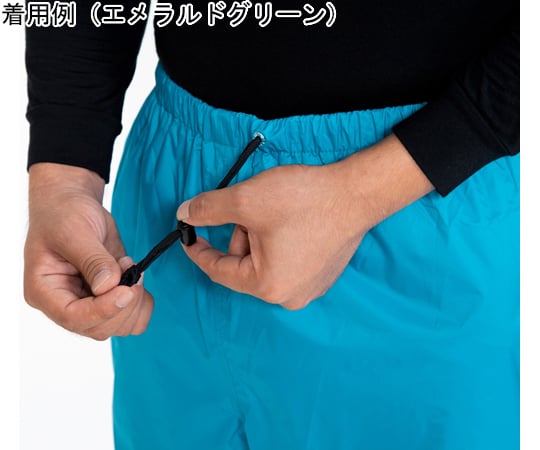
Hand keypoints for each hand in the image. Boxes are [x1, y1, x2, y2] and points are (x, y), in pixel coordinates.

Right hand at [24, 163, 153, 339]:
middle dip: (124, 303)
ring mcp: (90, 303)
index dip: (103, 310)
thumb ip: (92, 260)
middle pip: (99, 327)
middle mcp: (67, 302)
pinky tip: (138, 279)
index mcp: (45, 291)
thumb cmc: (63, 214)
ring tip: (129, 266)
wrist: (74, 205)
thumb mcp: (74, 232)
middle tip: (130, 268)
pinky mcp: (109, 297)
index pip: (73, 317)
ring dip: (135, 301)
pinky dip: (143, 304)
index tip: (126, 291)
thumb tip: (108, 286)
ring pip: (119, 325)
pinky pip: (132, 317)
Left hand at [177, 135, 433, 309]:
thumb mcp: (246, 200)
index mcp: (267, 286)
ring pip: (264, 263)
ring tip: (274, 212)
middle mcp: (289, 296)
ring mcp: (310, 289)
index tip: (187, 234)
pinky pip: (286, 263)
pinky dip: (278, 244)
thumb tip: (184, 214)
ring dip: (258, 238)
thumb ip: (209, 209)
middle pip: (243, 267)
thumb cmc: (303, 200)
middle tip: (247, 209)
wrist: (357, 193)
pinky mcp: (322, 276)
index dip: (198, 250)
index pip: (218, 271)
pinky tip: (290, 222)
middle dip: (238, 237)